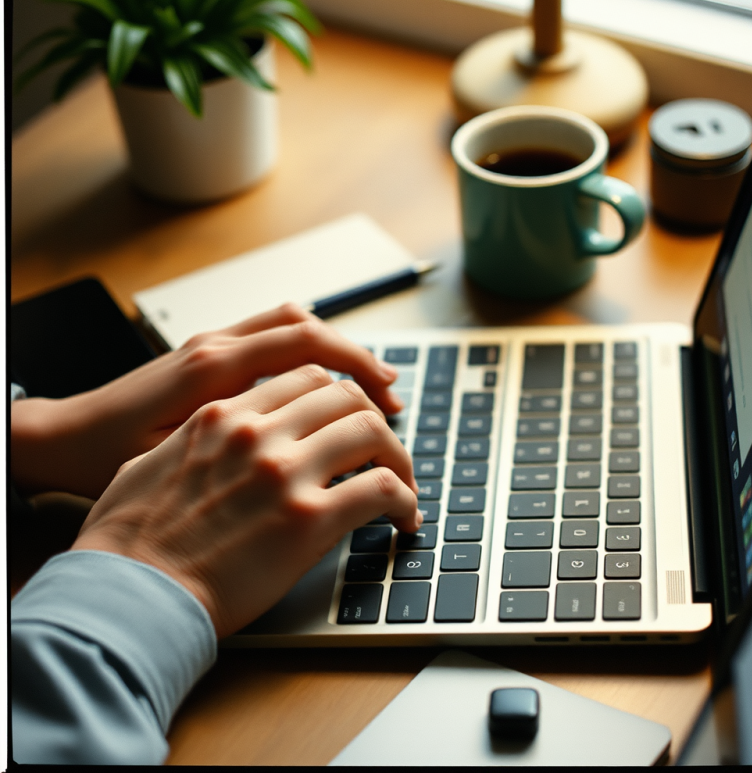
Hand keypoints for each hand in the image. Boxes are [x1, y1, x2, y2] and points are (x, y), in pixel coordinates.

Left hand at [10, 303, 403, 497]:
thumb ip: (234, 448)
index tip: (390, 402)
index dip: (358, 369)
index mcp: (212, 370)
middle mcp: (215, 346)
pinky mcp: (208, 354)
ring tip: (370, 386)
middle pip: (308, 328)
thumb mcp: (174, 461)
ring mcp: (211, 344)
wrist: (63, 438)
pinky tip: (323, 383)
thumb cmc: (108, 457)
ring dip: (337, 350)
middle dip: (359, 358)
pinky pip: (272, 336)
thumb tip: (307, 458)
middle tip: (393, 397)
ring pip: (292, 323)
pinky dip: (309, 351)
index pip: (306, 346)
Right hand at [72, 365, 421, 637]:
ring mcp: (285, 472)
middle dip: (374, 417)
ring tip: (404, 483)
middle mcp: (258, 432)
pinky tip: (405, 518)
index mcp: (222, 414)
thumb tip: (214, 446)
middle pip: (345, 395)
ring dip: (399, 456)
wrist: (126, 595)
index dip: (338, 394)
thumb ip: (193, 443)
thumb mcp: (148, 465)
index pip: (305, 376)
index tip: (350, 415)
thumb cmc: (128, 540)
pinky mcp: (307, 519)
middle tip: (384, 446)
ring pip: (372, 431)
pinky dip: (404, 499)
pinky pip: (381, 489)